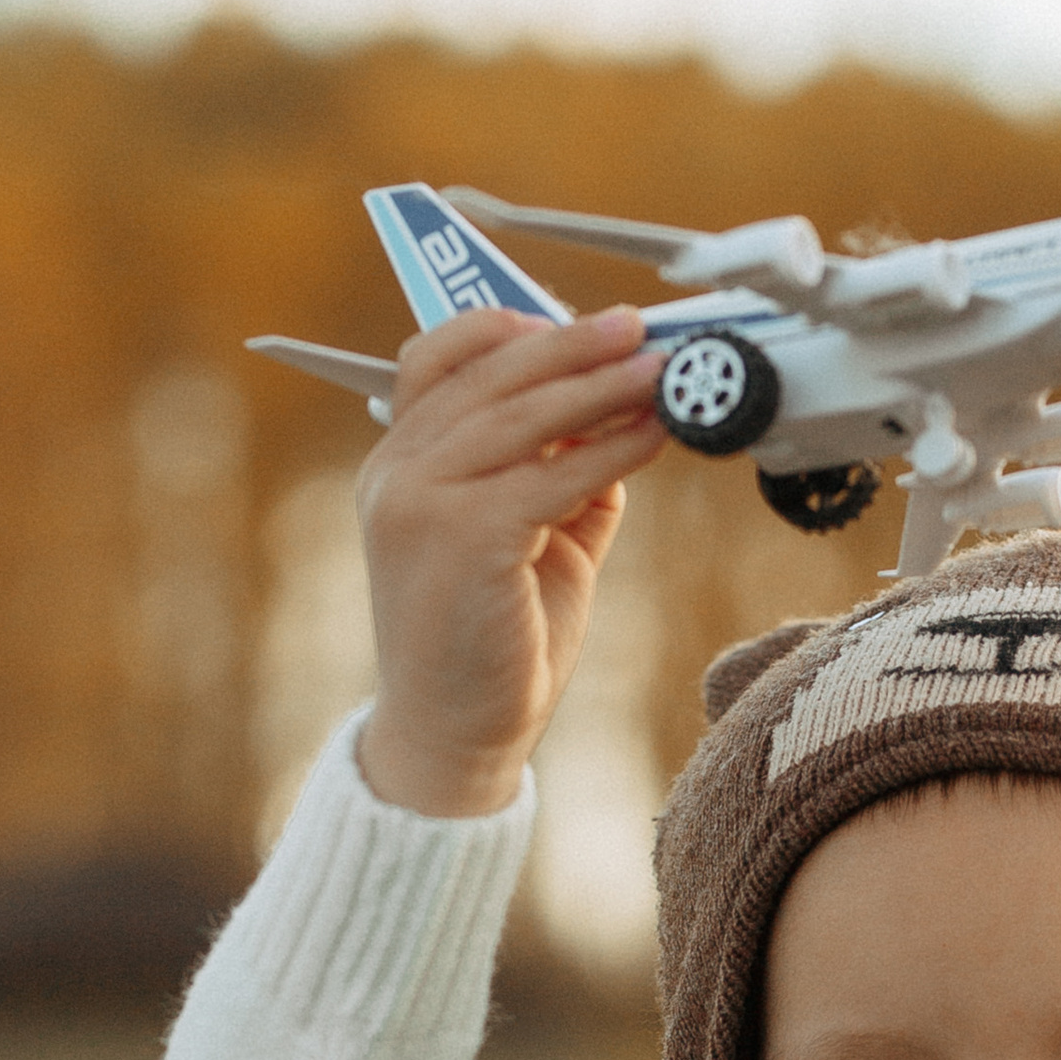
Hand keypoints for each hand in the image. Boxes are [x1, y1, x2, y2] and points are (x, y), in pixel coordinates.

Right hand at [355, 306, 667, 818]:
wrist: (455, 736)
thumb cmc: (490, 642)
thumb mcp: (526, 537)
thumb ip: (557, 474)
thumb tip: (620, 416)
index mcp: (398, 462)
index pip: (439, 356)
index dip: (511, 326)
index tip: (583, 323)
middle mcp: (397, 472)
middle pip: (491, 373)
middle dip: (574, 344)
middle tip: (639, 328)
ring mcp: (421, 501)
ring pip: (525, 415)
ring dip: (603, 385)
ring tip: (663, 370)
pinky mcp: (464, 537)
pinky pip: (553, 474)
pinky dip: (612, 448)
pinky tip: (655, 434)